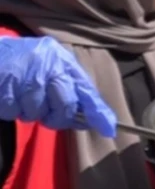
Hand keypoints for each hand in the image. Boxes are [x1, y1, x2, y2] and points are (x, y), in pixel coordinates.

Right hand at [0, 36, 117, 136]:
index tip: (109, 129)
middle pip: (65, 104)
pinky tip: (7, 95)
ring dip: (29, 112)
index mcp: (62, 59)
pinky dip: (10, 109)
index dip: (97, 110)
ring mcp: (25, 75)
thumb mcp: (50, 66)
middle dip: (58, 117)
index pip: (85, 88)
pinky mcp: (4, 85)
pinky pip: (13, 111)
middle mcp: (47, 64)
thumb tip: (87, 118)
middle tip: (48, 116)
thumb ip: (69, 88)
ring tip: (21, 95)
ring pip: (36, 111)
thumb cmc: (24, 61)